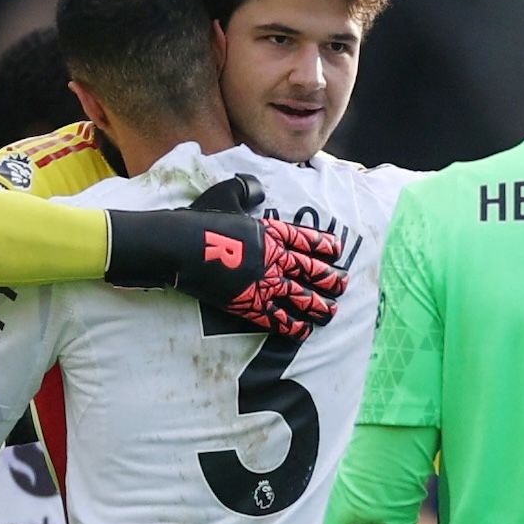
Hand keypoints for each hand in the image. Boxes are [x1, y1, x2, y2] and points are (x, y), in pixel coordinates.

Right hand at [103, 176, 346, 338]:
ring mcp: (264, 282)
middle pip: (311, 271)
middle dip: (330, 279)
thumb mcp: (227, 195)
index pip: (306, 239)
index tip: (338, 250)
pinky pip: (278, 318)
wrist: (181, 246)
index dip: (324, 245)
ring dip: (319, 306)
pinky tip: (304, 332)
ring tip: (332, 312)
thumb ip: (246, 191)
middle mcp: (274, 258)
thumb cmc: (200, 220)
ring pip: (301, 297)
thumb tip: (257, 191)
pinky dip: (293, 326)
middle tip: (342, 284)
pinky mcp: (250, 304)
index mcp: (270, 232)